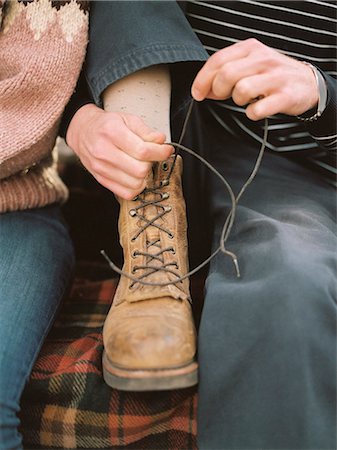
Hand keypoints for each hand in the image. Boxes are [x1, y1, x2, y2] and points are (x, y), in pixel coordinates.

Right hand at [66, 104, 173, 198]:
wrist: (82, 131)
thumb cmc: (106, 125)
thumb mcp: (127, 119)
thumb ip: (146, 130)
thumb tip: (161, 141)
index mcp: (112, 132)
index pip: (143, 151)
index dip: (161, 152)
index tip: (167, 150)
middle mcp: (104, 151)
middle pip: (140, 170)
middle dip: (152, 164)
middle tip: (152, 156)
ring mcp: (101, 168)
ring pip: (135, 184)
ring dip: (145, 177)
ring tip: (142, 165)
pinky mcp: (101, 179)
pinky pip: (126, 193)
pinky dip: (136, 188)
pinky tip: (136, 176)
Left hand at [191, 38, 318, 120]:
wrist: (308, 84)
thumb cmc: (273, 75)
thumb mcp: (250, 65)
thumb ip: (226, 73)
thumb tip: (203, 90)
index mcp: (251, 49)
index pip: (218, 60)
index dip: (203, 79)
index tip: (197, 93)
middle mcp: (263, 60)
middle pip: (227, 74)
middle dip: (218, 90)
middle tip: (223, 97)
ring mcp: (275, 78)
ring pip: (241, 90)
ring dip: (237, 100)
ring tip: (246, 100)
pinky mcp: (284, 97)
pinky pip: (257, 109)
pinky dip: (252, 113)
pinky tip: (257, 109)